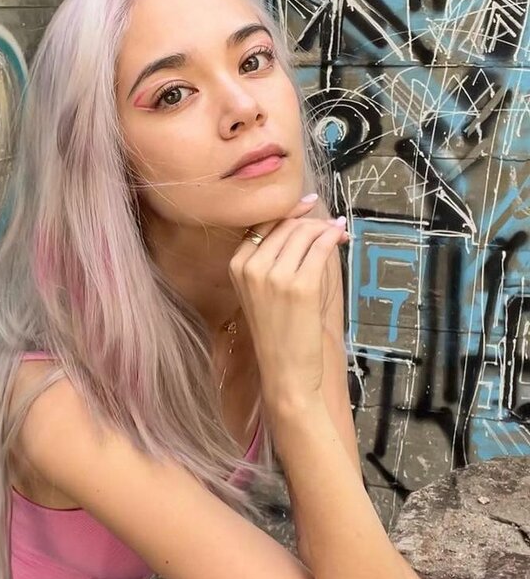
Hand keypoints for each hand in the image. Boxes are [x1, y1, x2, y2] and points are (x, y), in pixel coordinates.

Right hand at [228, 196, 348, 401]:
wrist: (285, 371)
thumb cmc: (277, 333)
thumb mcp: (262, 291)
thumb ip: (273, 257)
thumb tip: (302, 221)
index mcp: (237, 265)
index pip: (263, 224)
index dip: (289, 212)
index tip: (308, 206)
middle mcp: (251, 266)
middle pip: (285, 225)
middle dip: (311, 221)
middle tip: (330, 226)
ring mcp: (275, 276)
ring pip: (304, 232)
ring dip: (325, 228)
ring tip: (338, 232)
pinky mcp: (301, 285)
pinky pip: (321, 247)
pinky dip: (333, 238)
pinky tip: (341, 237)